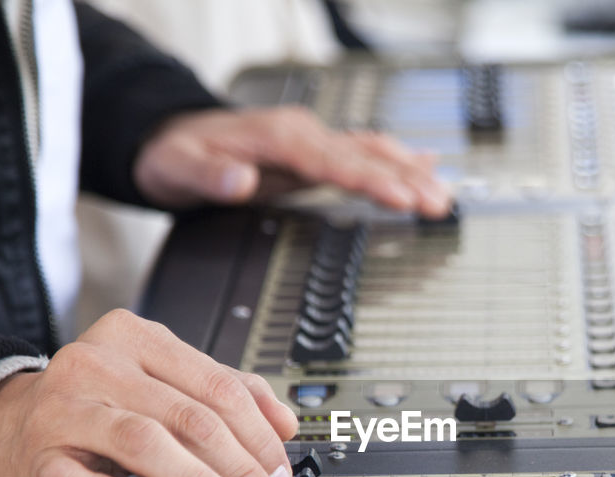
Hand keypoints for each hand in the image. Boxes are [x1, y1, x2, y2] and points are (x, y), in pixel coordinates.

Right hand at [0, 310, 297, 476]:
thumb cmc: (88, 410)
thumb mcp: (157, 387)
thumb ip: (223, 393)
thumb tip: (287, 424)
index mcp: (137, 340)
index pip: (218, 385)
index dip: (260, 434)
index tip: (281, 473)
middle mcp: (98, 364)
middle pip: (189, 415)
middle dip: (239, 465)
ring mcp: (63, 410)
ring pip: (143, 441)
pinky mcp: (37, 457)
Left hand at [133, 105, 451, 216]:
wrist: (170, 137)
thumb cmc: (175, 155)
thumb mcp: (177, 169)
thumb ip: (208, 177)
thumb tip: (239, 182)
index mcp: (277, 138)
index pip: (333, 161)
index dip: (369, 180)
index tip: (401, 197)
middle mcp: (301, 134)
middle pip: (364, 156)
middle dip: (405, 180)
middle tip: (439, 204)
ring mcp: (310, 141)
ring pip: (371, 152)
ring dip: (410, 173)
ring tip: (444, 196)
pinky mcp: (314, 151)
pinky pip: (364, 151)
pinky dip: (398, 159)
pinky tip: (426, 166)